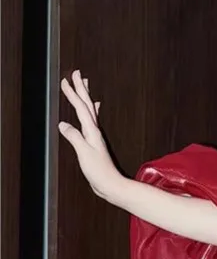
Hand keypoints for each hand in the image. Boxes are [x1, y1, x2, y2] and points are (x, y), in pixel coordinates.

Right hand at [58, 70, 125, 201]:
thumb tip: (63, 124)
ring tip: (84, 85)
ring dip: (86, 97)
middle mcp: (95, 131)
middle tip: (77, 73)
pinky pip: (92, 121)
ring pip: (90, 111)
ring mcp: (95, 136)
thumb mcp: (84, 153)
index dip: (73, 94)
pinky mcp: (94, 142)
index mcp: (92, 132)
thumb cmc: (99, 171)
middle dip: (81, 89)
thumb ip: (74, 137)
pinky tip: (94, 109)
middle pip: (87, 105)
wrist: (110, 185)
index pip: (81, 108)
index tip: (67, 80)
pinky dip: (91, 112)